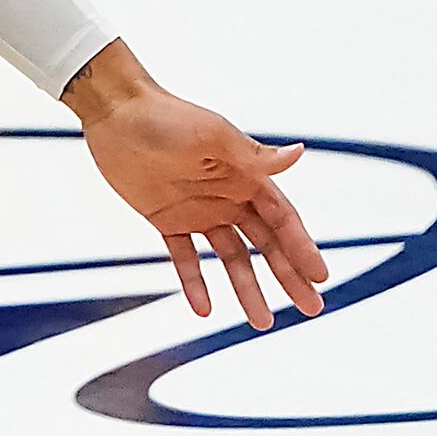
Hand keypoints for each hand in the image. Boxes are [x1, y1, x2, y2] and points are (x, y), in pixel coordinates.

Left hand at [67, 42, 326, 329]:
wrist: (115, 112)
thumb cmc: (167, 117)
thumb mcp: (212, 136)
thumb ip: (253, 155)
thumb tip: (300, 153)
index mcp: (247, 176)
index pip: (283, 220)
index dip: (302, 248)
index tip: (321, 278)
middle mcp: (229, 196)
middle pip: (265, 245)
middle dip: (288, 276)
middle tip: (311, 308)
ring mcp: (199, 210)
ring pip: (231, 257)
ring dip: (246, 288)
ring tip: (262, 323)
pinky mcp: (166, 219)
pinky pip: (185, 257)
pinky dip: (194, 282)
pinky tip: (204, 310)